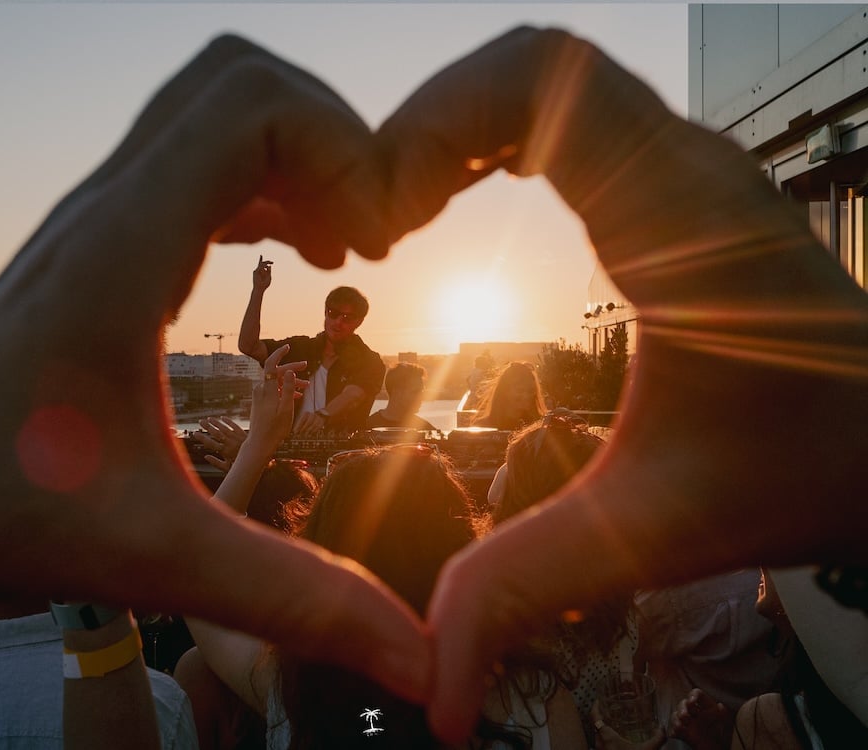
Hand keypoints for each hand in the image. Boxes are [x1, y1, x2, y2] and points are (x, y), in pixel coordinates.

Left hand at [0, 34, 427, 703]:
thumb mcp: (163, 560)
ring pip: (217, 109)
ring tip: (347, 244)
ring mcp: (100, 217)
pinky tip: (292, 254)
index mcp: (122, 255)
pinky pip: (199, 162)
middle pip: (238, 79)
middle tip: (372, 232)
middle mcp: (107, 211)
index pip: (250, 110)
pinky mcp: (103, 241)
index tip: (377, 249)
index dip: (343, 154)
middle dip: (331, 136)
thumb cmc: (0, 513)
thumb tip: (419, 656)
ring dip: (300, 156)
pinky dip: (266, 182)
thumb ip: (298, 600)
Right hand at [192, 417, 246, 470]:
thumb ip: (216, 463)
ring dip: (216, 423)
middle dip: (207, 427)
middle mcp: (230, 443)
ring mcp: (237, 437)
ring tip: (208, 418)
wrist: (257, 461)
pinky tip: (222, 418)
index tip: (195, 433)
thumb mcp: (227, 468)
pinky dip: (228, 421)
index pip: (210, 443)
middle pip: (216, 433)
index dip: (202, 438)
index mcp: (225, 451)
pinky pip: (235, 426)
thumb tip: (206, 457)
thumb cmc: (240, 466)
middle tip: (200, 421)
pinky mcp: (243, 434)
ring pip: (224, 428)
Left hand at [245, 344, 304, 455]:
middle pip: (276, 372)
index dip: (279, 353)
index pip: (270, 364)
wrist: (259, 443)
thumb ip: (287, 389)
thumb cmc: (274, 428)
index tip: (287, 347)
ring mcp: (259, 395)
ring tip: (307, 385)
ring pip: (276, 382)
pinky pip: (274, 390)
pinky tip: (296, 395)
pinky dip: (284, 390)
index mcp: (267, 389)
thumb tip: (289, 371)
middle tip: (305, 365)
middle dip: (291, 368)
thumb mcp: (286, 409)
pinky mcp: (260, 401)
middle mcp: (260, 389)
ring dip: (290, 382)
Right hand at [379, 27, 866, 740]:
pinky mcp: (677, 183)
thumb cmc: (803, 472)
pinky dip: (495, 138)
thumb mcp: (643, 531)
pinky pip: (568, 113)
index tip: (383, 220)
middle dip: (426, 124)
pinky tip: (460, 204)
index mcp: (671, 218)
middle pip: (527, 60)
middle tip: (375, 216)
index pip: (537, 78)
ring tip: (403, 211)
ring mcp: (684, 162)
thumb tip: (437, 698)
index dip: (429, 125)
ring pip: (547, 78)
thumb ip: (522, 595)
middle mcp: (682, 164)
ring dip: (457, 127)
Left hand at [589, 700, 665, 749]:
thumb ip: (657, 739)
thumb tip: (663, 729)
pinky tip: (615, 741)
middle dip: (599, 717)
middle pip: (594, 725)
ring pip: (597, 736)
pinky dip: (604, 740)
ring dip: (601, 729)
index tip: (599, 699)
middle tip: (607, 710)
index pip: (594, 716)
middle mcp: (599, 744)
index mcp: (606, 737)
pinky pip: (600, 745)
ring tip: (611, 724)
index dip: (595, 706)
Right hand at [669, 688, 730, 749]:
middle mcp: (694, 712)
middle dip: (682, 708)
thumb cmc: (722, 736)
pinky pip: (673, 728)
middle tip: (686, 716)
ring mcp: (687, 721)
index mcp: (705, 707)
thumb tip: (720, 705)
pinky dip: (674, 730)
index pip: (696, 694)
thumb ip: (723, 714)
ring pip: (676, 714)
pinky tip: (677, 733)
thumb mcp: (725, 724)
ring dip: (676, 719)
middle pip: (683, 703)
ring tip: (681, 725)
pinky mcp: (682, 732)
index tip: (693, 701)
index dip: (693, 695)